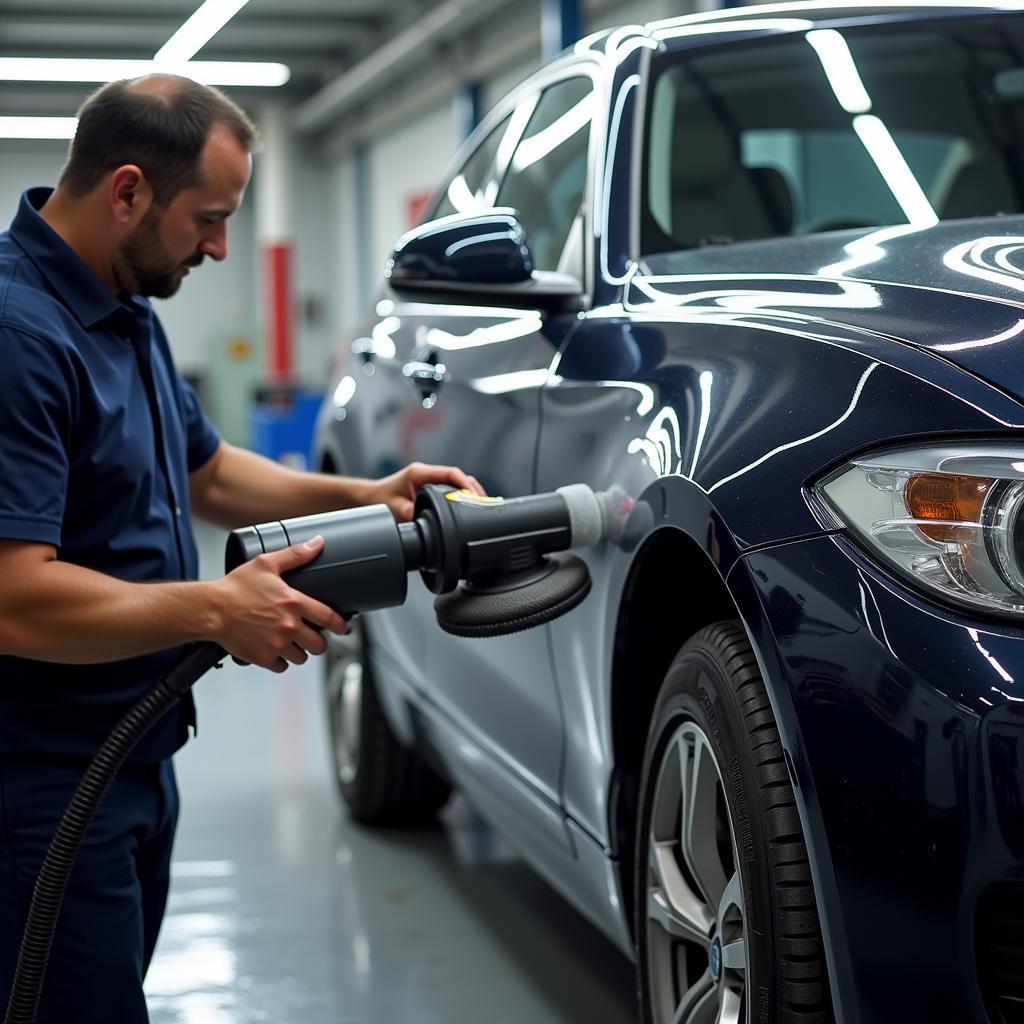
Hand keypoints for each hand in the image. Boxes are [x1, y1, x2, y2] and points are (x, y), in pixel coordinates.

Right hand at [210, 535, 346, 672]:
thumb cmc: (235, 587)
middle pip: (319, 645)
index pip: (329, 618)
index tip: (342, 627)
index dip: (340, 625)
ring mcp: (277, 644)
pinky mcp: (263, 658)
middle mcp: (289, 626)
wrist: (211, 609)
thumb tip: (317, 543)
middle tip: (312, 637)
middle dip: (319, 642)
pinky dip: (281, 662)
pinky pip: (282, 667)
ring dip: (300, 652)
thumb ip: (295, 554)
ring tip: (292, 643)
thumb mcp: (266, 564)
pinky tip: (276, 651)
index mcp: (293, 603)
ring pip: (302, 658)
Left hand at [365, 462, 484, 521]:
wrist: (371, 497)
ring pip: (457, 481)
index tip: (475, 495)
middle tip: (484, 504)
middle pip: (458, 476)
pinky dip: (463, 496)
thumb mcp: (394, 508)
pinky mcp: (431, 486)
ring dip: (469, 492)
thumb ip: (409, 513)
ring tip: (481, 506)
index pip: (450, 473)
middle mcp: (427, 473)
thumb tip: (424, 520)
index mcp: (419, 472)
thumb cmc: (381, 499)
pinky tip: (469, 506)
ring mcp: (430, 479)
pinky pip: (452, 488)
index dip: (466, 483)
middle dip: (473, 489)